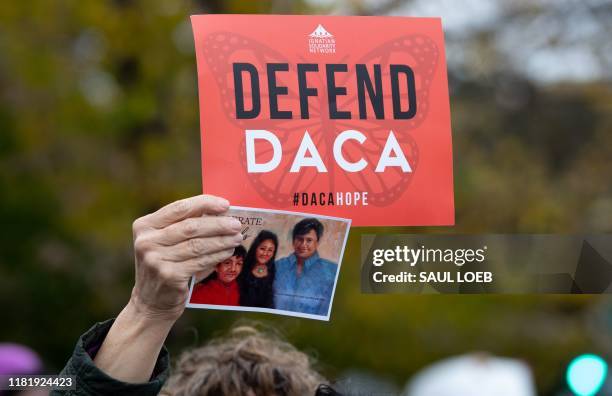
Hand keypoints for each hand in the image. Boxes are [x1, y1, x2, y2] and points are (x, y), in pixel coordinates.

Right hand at [93, 194, 241, 382]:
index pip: (179, 208)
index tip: (225, 204)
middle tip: (236, 224)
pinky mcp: (169, 275)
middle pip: (191, 226)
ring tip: (237, 238)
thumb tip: (220, 212)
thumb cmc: (165, 265)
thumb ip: (184, 226)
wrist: (150, 303)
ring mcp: (156, 259)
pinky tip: (228, 252)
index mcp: (144, 226)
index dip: (204, 203)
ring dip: (221, 240)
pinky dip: (217, 255)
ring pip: (198, 245)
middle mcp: (146, 241)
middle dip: (218, 224)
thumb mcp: (164, 242)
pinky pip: (200, 261)